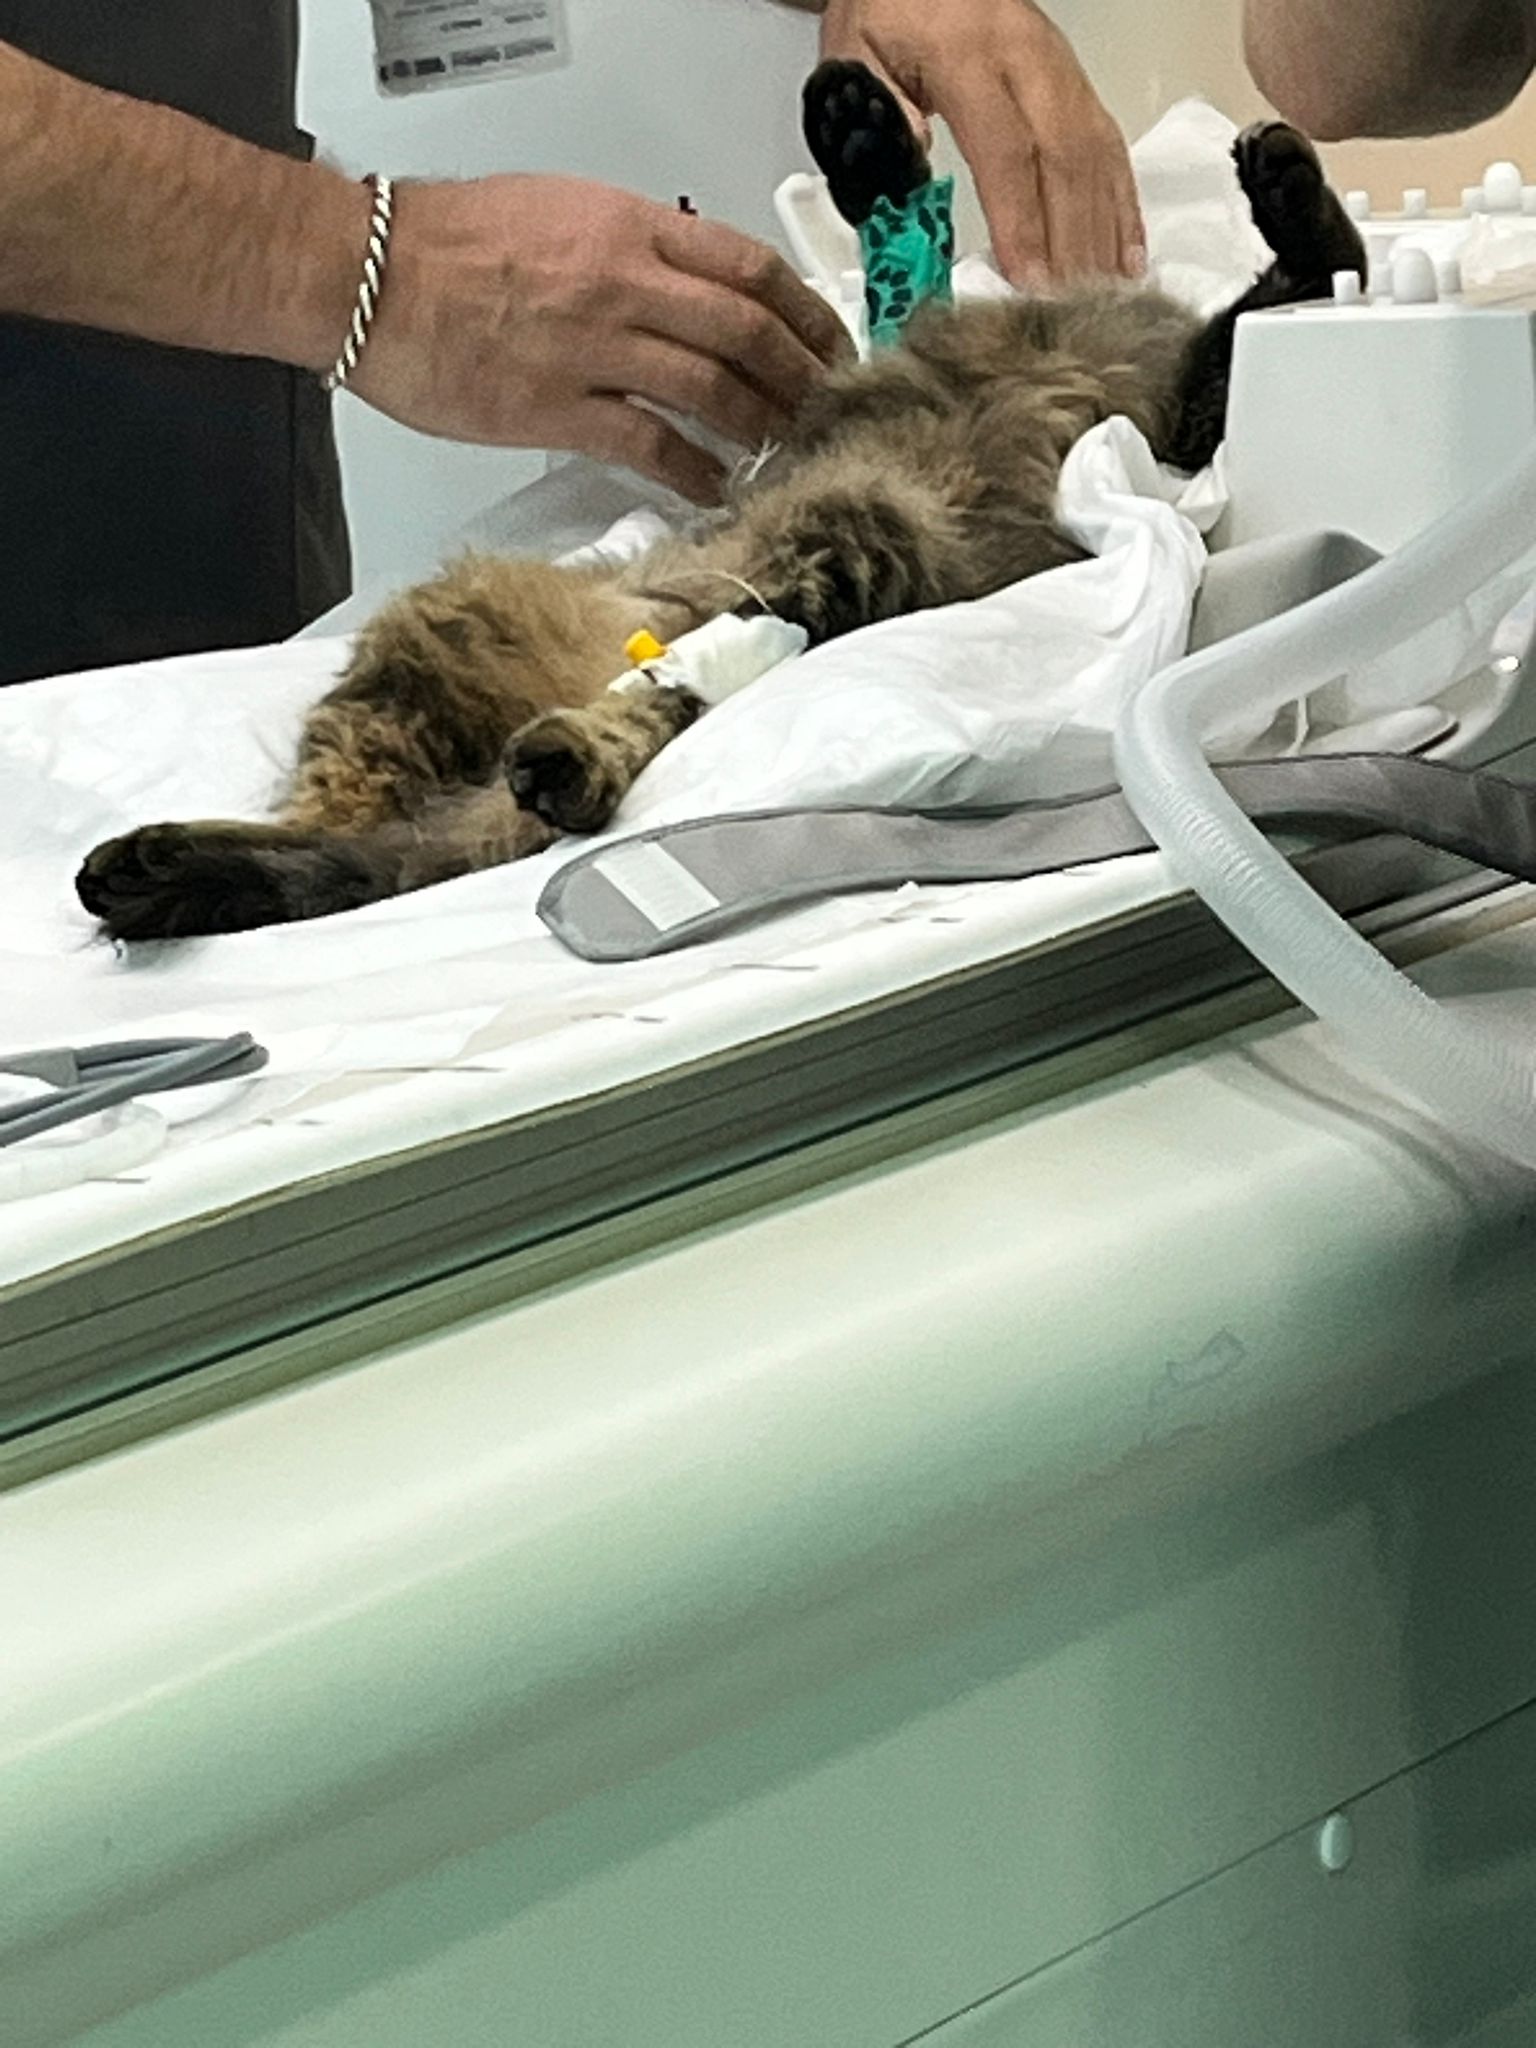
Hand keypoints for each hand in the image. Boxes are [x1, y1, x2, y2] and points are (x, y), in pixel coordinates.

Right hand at [352, 176, 849, 501]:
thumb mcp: (563, 212)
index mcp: (629, 228)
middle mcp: (623, 283)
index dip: (803, 310)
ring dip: (760, 426)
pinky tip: (716, 486)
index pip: (748, 267)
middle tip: (822, 406)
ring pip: (713, 390)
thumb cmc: (449, 241)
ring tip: (781, 449)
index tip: (825, 339)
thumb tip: (686, 287)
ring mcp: (595, 349)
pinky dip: (696, 470)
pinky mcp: (560, 409)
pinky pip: (653, 444)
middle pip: (746, 331)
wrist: (371, 276)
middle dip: (799, 375)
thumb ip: (633, 249)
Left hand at [819, 0, 1143, 287]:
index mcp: (969, 56)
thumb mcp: (855, 59)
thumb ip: (878, 123)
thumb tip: (915, 186)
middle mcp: (1029, 61)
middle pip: (1064, 161)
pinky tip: (1128, 258)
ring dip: (1102, 235)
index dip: (1022, 223)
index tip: (1029, 284)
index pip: (1005, 151)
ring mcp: (1061, 72)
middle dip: (1071, 244)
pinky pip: (1110, 148)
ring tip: (1103, 299)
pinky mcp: (1077, 84)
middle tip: (1071, 311)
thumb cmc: (888, 14)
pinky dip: (1123, 208)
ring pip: (1094, 158)